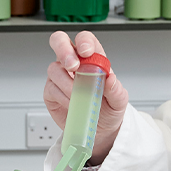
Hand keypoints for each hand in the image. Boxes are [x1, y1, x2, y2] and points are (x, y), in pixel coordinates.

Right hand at [44, 30, 130, 163]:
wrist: (100, 130)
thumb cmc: (109, 109)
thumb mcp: (119, 101)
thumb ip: (116, 89)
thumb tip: (110, 78)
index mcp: (92, 59)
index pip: (85, 39)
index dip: (84, 41)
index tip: (87, 53)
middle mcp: (74, 64)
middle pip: (59, 41)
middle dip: (63, 51)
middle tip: (72, 67)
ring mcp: (60, 77)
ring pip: (54, 69)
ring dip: (67, 84)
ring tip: (80, 97)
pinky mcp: (51, 92)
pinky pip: (51, 89)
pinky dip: (63, 97)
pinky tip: (73, 104)